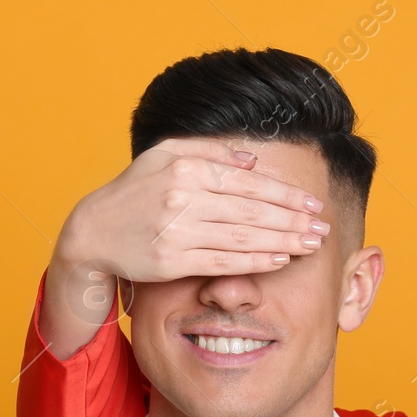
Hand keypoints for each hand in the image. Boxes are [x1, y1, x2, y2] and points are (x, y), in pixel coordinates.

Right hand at [54, 137, 328, 286]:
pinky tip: (280, 259)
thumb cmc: (135, 192)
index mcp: (186, 168)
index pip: (248, 183)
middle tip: (322, 228)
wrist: (94, 231)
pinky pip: (223, 262)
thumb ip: (211, 154)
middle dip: (293, 220)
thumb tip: (253, 160)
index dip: (285, 195)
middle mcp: (182, 197)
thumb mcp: (166, 157)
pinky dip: (256, 261)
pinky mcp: (171, 261)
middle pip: (251, 211)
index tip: (312, 204)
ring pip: (242, 237)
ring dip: (283, 241)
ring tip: (310, 244)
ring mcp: (176, 231)